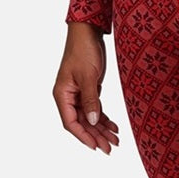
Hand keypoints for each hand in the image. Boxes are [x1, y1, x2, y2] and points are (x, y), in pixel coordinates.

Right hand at [52, 22, 119, 152]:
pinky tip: (114, 126)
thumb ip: (91, 99)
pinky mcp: (88, 88)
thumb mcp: (88, 75)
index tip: (96, 146)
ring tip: (116, 140)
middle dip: (97, 135)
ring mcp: (78, 92)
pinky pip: (95, 107)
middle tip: (111, 147)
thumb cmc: (83, 49)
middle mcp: (68, 96)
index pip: (71, 122)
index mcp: (62, 94)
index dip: (83, 136)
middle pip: (82, 122)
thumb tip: (93, 122)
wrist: (88, 30)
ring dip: (102, 128)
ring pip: (90, 116)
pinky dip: (104, 117)